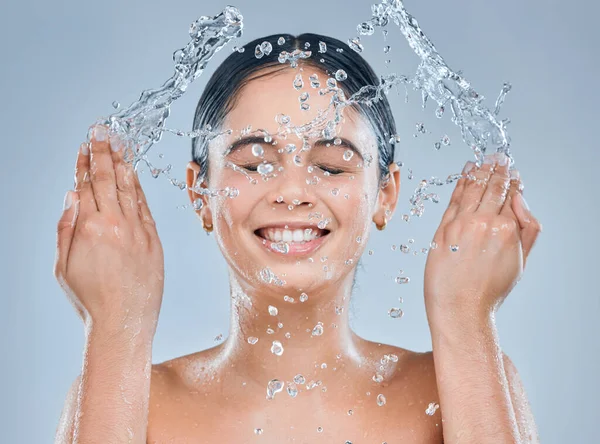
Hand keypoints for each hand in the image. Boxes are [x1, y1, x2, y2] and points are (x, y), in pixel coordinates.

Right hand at [54, 124, 163, 338]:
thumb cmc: (89, 299)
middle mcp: (116, 224)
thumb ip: (66, 227)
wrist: (123, 322)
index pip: (87, 185)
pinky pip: (146, 207)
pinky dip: (139, 189)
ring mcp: (139, 230)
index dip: (85, 163)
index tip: (85, 145)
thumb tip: (72, 197)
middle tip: (101, 132)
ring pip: (129, 189)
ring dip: (123, 164)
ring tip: (118, 146)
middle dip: (103, 153)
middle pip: (108, 179)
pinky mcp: (154, 240)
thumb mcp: (63, 265)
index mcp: (90, 228)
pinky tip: (134, 176)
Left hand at [423, 153, 541, 327]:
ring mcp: (462, 224)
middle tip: (499, 157)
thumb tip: (520, 199)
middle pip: (492, 187)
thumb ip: (528, 228)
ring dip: (479, 171)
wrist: (461, 309)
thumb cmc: (491, 290)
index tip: (510, 169)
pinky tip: (466, 173)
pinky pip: (454, 199)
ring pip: (473, 189)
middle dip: (497, 169)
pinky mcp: (443, 228)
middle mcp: (485, 222)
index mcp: (508, 229)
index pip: (511, 195)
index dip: (511, 180)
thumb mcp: (521, 261)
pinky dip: (461, 183)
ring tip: (483, 160)